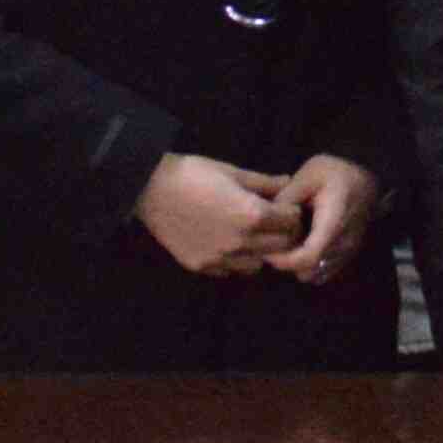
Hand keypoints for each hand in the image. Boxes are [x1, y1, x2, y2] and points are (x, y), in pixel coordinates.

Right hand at [138, 154, 285, 274]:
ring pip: (257, 265)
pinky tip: (226, 244)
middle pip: (280, 247)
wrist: (150, 188)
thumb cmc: (193, 173)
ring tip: (250, 235)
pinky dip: (234, 260)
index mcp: (252, 215)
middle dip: (283, 234)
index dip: (292, 213)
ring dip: (260, 252)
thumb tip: (288, 182)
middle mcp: (241, 242)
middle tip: (275, 223)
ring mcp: (221, 258)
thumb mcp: (232, 172)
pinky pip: (230, 270)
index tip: (286, 208)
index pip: (291, 222)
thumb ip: (264, 183)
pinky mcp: (202, 266)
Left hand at [263, 155, 381, 280]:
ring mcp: (347, 253)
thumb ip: (287, 196)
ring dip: (297, 266)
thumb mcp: (308, 174)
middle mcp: (343, 244)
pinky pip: (324, 273)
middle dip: (287, 264)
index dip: (283, 260)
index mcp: (333, 223)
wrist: (368, 176)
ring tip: (286, 246)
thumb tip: (266, 219)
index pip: (308, 257)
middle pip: (308, 271)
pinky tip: (300, 248)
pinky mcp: (347, 256)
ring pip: (315, 275)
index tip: (267, 250)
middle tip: (272, 246)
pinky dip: (309, 267)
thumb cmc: (337, 172)